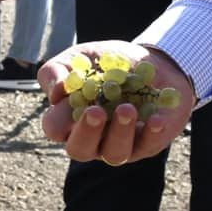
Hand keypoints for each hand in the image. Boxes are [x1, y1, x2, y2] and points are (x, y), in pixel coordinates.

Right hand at [38, 42, 196, 164]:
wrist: (152, 63)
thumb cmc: (109, 64)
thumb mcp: (81, 57)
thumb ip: (58, 69)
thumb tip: (56, 90)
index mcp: (70, 119)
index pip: (55, 128)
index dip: (57, 120)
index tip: (67, 102)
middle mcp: (92, 139)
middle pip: (80, 149)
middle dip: (87, 132)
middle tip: (96, 111)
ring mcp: (119, 145)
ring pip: (114, 153)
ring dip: (120, 132)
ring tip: (128, 108)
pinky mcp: (147, 144)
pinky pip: (148, 145)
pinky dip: (152, 133)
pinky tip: (156, 119)